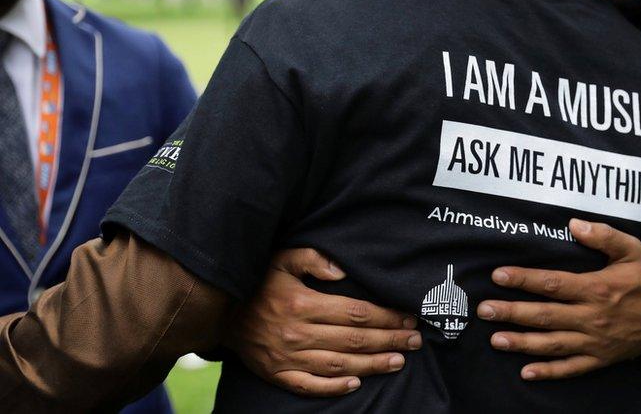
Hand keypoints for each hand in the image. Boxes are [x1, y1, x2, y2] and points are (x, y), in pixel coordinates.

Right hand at [226, 249, 422, 396]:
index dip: (386, 316)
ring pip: (339, 365)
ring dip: (372, 364)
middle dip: (390, 340)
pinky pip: (309, 386)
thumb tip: (342, 270)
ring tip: (398, 361)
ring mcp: (288, 358)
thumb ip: (313, 259)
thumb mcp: (281, 259)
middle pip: (355, 340)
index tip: (408, 317)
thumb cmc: (256, 282)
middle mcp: (298, 333)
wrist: (217, 312)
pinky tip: (357, 384)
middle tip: (415, 340)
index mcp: (303, 304)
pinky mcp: (277, 374)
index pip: (356, 312)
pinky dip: (334, 388)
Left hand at [477, 219, 640, 380]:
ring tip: (496, 340)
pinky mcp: (600, 358)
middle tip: (484, 310)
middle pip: (544, 315)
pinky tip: (526, 372)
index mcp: (596, 289)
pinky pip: (571, 369)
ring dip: (522, 343)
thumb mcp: (633, 249)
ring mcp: (594, 342)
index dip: (523, 279)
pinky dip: (548, 372)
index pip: (552, 284)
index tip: (498, 276)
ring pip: (552, 344)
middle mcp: (591, 317)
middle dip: (512, 313)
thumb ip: (604, 235)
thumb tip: (574, 224)